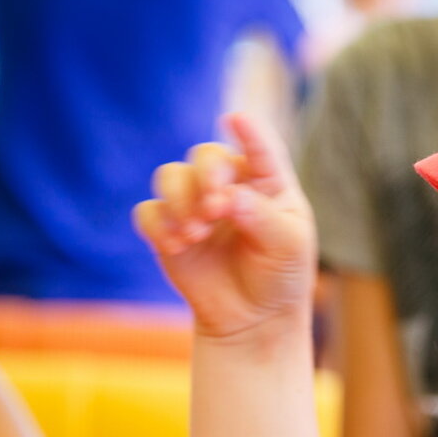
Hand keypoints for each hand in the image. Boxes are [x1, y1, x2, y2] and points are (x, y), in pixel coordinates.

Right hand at [132, 112, 316, 339]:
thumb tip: (230, 198)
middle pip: (206, 156)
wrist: (254, 317)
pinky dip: (159, 226)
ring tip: (196, 233)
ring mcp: (195, 204)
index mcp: (267, 181)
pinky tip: (177, 246)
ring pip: (171, 176)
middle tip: (215, 209)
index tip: (236, 119)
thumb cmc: (281, 275)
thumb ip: (263, 218)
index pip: (259, 149)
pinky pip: (149, 213)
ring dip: (180, 200)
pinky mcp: (170, 229)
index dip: (249, 133)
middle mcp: (229, 184)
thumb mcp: (288, 248)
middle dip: (207, 177)